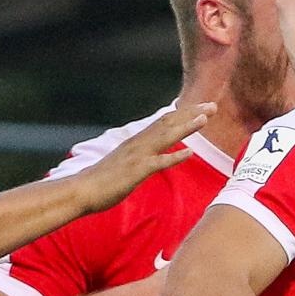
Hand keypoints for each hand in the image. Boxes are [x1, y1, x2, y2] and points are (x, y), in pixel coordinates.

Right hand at [79, 99, 213, 209]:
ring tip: (205, 117)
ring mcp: (138, 156)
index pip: (163, 122)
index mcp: (136, 141)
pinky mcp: (136, 172)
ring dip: (187, 127)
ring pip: (166, 137)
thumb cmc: (102, 180)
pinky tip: (189, 152)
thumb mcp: (124, 163)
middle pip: (169, 123)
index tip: (201, 107)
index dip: (183, 113)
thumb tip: (149, 155)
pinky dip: (174, 156)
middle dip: (191, 113)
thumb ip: (137, 156)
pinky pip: (158, 163)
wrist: (82, 190)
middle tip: (212, 105)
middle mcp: (139, 144)